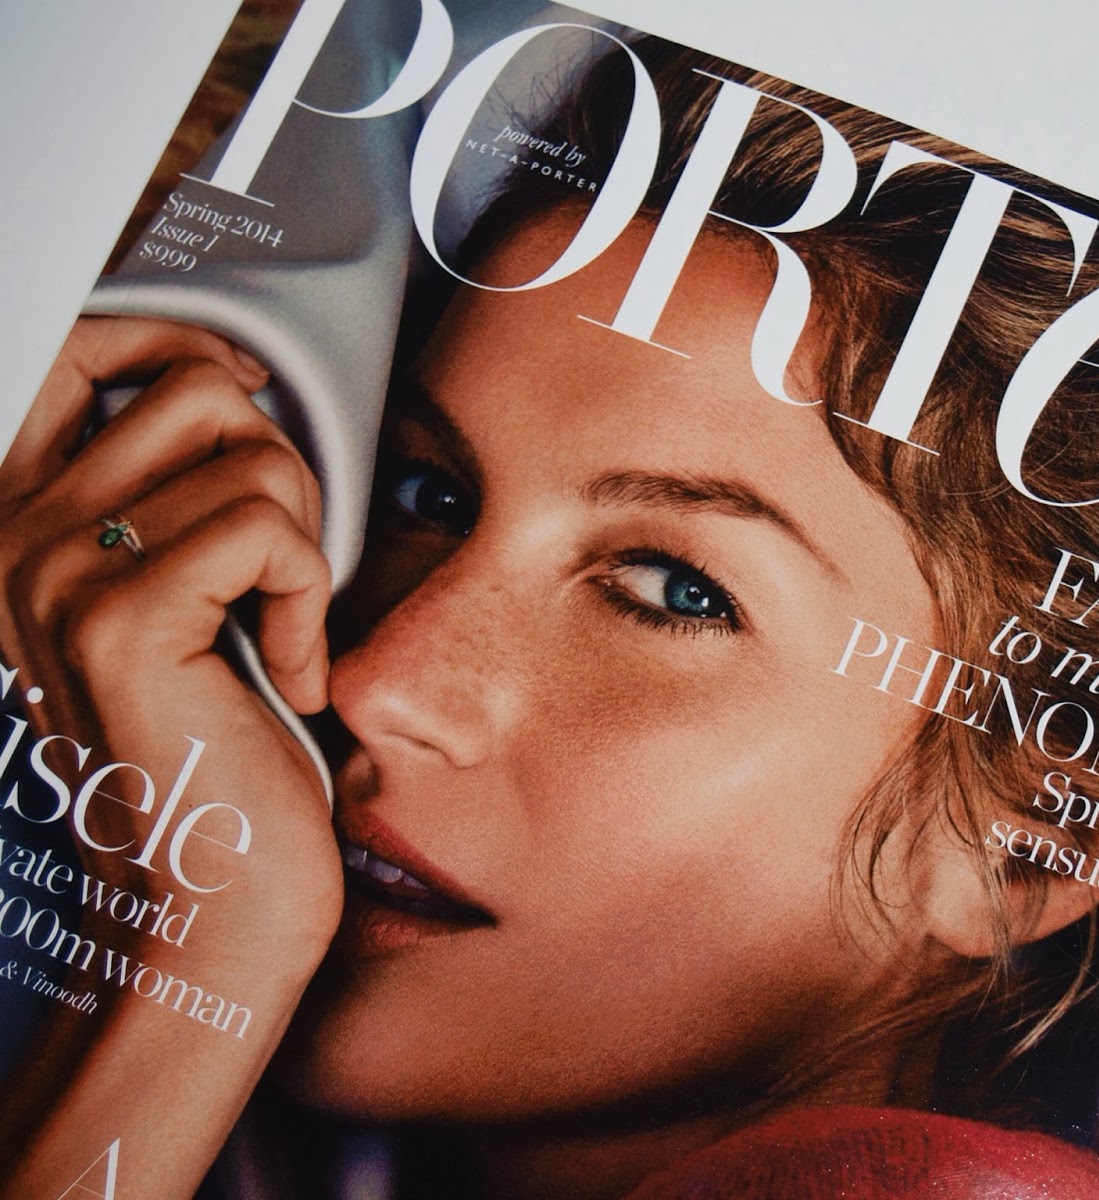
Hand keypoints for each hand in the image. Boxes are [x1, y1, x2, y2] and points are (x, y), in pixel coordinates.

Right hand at [0, 317, 343, 1197]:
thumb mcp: (179, 593)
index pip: (72, 350)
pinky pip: (272, 533)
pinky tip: (289, 677)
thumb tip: (238, 383)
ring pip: (250, 456)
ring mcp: (49, 574)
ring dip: (304, 541)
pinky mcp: (117, 623)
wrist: (210, 894)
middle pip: (196, 390)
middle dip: (279, 469)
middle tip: (277, 576)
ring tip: (279, 628)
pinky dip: (312, 600)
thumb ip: (174, 490)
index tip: (251, 386)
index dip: (175, 338)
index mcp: (13, 518)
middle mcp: (6, 534)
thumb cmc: (219, 740)